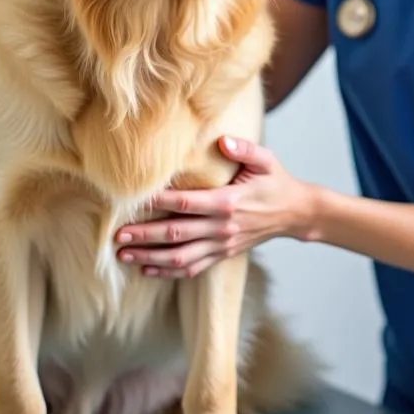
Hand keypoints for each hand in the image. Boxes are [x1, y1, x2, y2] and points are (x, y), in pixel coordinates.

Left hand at [115, 136, 316, 278]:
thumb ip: (244, 150)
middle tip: (118, 235)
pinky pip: (192, 268)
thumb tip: (223, 141)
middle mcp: (221, 227)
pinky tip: (148, 269)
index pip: (186, 203)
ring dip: (150, 257)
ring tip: (124, 255)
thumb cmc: (276, 183)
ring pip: (180, 257)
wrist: (295, 214)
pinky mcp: (223, 254)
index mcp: (228, 202)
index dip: (159, 203)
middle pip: (175, 234)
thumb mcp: (266, 160)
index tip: (135, 201)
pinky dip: (168, 272)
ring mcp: (221, 244)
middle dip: (144, 235)